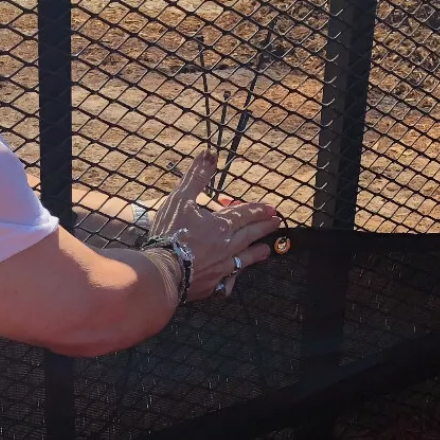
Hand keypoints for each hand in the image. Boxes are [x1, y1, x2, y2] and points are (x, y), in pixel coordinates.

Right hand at [149, 152, 279, 300]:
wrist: (162, 269)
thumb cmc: (171, 233)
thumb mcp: (182, 198)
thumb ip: (197, 177)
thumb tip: (210, 153)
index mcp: (222, 225)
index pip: (245, 214)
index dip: (259, 210)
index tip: (272, 209)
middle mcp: (227, 246)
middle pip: (250, 235)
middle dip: (264, 228)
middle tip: (277, 224)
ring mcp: (221, 268)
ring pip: (244, 259)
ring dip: (256, 253)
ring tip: (266, 250)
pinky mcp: (212, 285)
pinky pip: (228, 282)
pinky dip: (233, 278)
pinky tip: (234, 278)